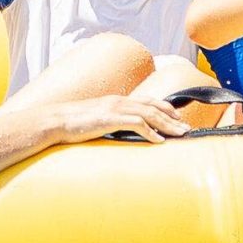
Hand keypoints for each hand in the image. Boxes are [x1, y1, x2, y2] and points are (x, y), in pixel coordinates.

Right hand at [55, 93, 189, 143]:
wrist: (54, 121)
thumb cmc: (72, 124)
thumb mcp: (96, 120)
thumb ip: (110, 123)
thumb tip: (120, 132)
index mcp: (117, 101)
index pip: (148, 101)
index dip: (165, 108)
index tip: (178, 117)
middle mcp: (119, 101)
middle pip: (154, 106)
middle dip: (173, 117)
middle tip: (187, 128)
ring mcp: (115, 109)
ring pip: (150, 114)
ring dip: (168, 125)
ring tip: (180, 134)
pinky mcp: (110, 119)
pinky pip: (137, 124)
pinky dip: (151, 132)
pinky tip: (159, 141)